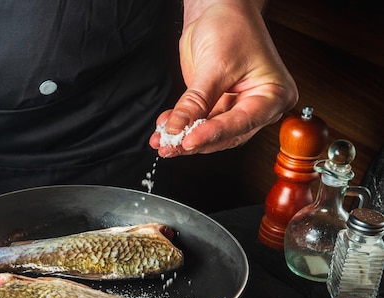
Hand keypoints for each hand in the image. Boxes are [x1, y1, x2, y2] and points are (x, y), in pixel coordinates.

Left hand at [149, 0, 297, 156]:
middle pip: (226, 135)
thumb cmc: (231, 26)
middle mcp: (259, 106)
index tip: (189, 141)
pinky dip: (181, 126)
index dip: (213, 134)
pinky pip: (198, 123)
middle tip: (170, 146)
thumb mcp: (215, 65)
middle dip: (195, 141)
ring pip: (210, 133)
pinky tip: (164, 129)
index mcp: (274, 95)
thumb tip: (177, 128)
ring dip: (183, 138)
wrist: (218, 7)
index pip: (242, 122)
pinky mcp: (217, 105)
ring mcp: (237, 107)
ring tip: (162, 142)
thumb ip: (196, 101)